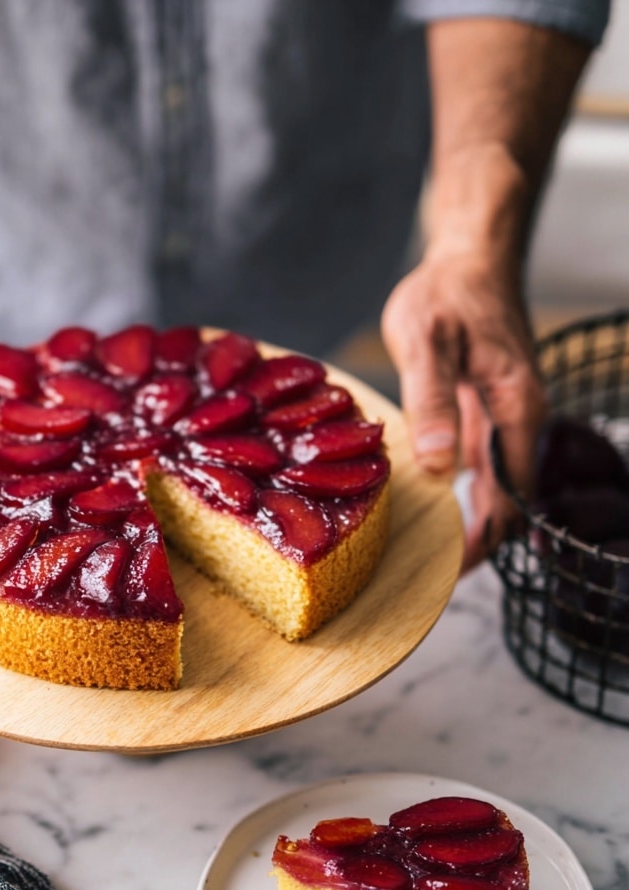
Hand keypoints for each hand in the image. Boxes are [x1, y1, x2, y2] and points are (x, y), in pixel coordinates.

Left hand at [381, 248, 544, 570]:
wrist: (469, 256)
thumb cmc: (446, 293)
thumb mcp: (427, 342)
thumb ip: (432, 402)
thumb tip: (439, 467)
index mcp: (515, 410)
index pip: (512, 495)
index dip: (486, 537)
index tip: (453, 568)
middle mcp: (519, 420)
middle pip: (509, 499)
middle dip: (479, 541)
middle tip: (435, 575)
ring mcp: (506, 417)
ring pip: (498, 485)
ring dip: (473, 520)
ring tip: (433, 553)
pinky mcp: (488, 412)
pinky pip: (483, 465)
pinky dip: (466, 494)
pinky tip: (437, 509)